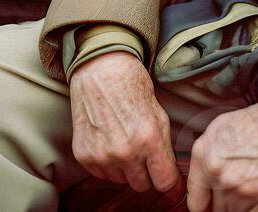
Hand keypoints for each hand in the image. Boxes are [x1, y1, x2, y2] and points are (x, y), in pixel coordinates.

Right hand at [69, 51, 180, 194]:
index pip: (164, 182)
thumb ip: (166, 150)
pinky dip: (108, 164)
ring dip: (126, 169)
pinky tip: (110, 140)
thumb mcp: (160, 115)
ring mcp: (102, 156)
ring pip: (122, 181)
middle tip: (145, 152)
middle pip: (143, 186)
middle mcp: (125, 151)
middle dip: (147, 173)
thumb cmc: (133, 88)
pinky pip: (102, 175)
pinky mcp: (85, 156)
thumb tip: (173, 184)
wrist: (101, 72)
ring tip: (125, 141)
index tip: (170, 183)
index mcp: (149, 139)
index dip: (170, 183)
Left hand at [187, 81, 257, 210]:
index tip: (208, 201)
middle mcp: (223, 176)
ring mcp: (246, 190)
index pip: (195, 201)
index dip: (202, 201)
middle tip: (238, 180)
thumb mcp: (222, 126)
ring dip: (240, 203)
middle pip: (216, 209)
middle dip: (223, 199)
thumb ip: (205, 157)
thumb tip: (201, 184)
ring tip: (252, 181)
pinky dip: (255, 208)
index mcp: (207, 156)